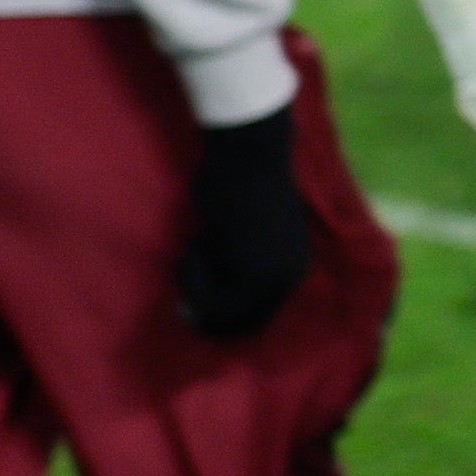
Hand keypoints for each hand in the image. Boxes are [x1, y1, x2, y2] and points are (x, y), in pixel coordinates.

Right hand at [172, 102, 317, 337]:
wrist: (251, 152)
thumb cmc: (241, 180)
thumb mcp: (243, 231)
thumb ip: (232, 264)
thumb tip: (196, 309)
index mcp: (294, 266)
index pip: (260, 316)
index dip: (223, 316)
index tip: (192, 306)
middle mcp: (291, 277)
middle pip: (243, 323)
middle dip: (206, 312)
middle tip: (181, 294)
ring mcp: (274, 278)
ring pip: (220, 312)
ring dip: (194, 287)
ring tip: (191, 249)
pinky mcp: (252, 274)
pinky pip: (208, 298)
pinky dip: (191, 275)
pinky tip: (193, 244)